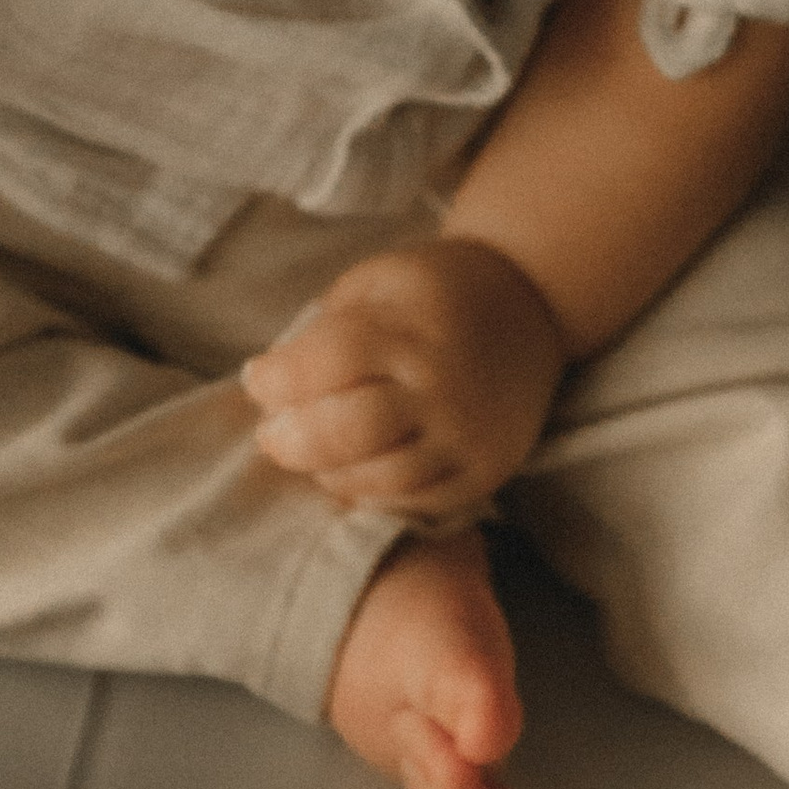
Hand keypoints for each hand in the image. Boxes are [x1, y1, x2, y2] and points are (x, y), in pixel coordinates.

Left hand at [241, 236, 567, 528]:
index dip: (278, 378)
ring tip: (312, 454)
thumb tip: (270, 384)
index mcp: (411, 327)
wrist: (530, 307)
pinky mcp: (485, 472)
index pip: (328, 362)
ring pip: (378, 480)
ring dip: (328, 473)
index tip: (258, 379)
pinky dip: (372, 496)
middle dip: (291, 441)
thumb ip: (326, 328)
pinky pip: (416, 505)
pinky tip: (353, 472)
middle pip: (348, 433)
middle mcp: (443, 386)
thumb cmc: (432, 292)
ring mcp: (467, 436)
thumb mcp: (377, 282)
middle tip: (272, 435)